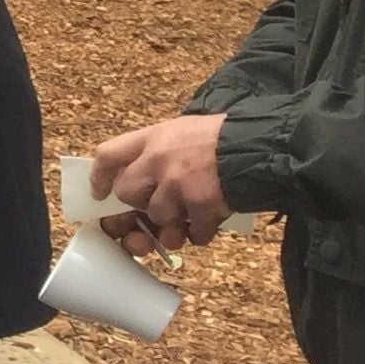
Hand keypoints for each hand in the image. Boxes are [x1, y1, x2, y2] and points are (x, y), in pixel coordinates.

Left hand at [90, 114, 231, 249]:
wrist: (264, 144)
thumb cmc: (226, 137)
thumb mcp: (184, 130)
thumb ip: (160, 150)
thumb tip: (142, 181)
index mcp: (153, 137)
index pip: (108, 155)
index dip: (100, 178)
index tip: (100, 194)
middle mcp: (159, 160)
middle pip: (127, 193)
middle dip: (140, 205)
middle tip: (159, 206)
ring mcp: (178, 184)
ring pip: (159, 216)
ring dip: (173, 223)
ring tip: (190, 216)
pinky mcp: (201, 206)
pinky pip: (192, 233)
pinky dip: (201, 233)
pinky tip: (211, 223)